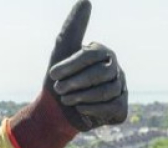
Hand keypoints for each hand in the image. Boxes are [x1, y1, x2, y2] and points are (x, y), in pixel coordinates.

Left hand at [46, 0, 127, 130]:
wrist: (54, 113)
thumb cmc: (58, 81)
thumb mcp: (60, 53)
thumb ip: (72, 29)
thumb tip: (86, 0)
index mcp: (102, 53)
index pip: (90, 55)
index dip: (69, 66)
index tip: (52, 75)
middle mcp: (115, 69)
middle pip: (100, 74)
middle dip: (74, 83)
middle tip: (59, 89)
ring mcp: (120, 88)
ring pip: (106, 92)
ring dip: (80, 97)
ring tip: (66, 99)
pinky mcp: (120, 108)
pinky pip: (112, 107)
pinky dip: (92, 109)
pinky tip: (80, 109)